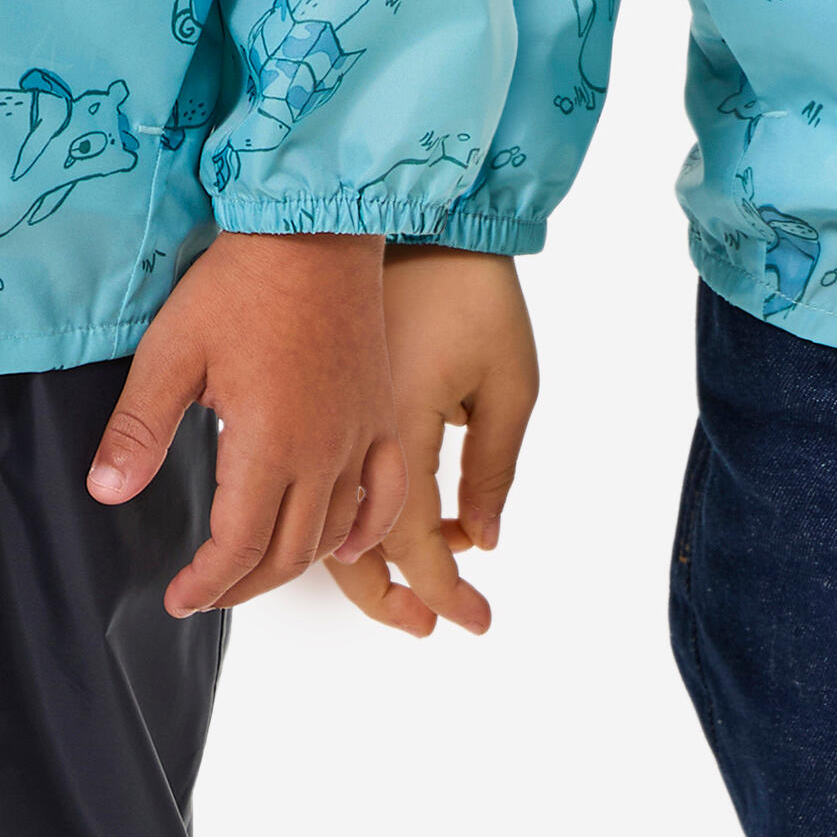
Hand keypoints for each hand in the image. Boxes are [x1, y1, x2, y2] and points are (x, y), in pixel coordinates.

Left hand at [87, 232, 400, 618]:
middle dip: (242, 585)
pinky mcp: (380, 412)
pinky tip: (344, 544)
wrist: (313, 228)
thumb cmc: (241, 283)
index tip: (178, 597)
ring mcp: (360, 434)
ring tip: (254, 566)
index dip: (207, 584)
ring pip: (335, 533)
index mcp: (270, 444)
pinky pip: (385, 492)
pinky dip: (367, 530)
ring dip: (294, 563)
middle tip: (205, 590)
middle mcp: (324, 451)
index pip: (239, 547)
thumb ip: (139, 428)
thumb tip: (106, 492)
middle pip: (288, 554)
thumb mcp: (173, 351)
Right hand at [326, 244, 538, 638]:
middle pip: (351, 551)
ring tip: (414, 586)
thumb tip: (480, 538)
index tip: (470, 621)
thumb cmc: (470, 287)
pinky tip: (390, 517)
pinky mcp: (326, 400)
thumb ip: (494, 468)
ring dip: (369, 563)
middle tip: (432, 623)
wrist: (404, 213)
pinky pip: (327, 478)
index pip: (410, 545)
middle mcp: (351, 437)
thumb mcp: (510, 381)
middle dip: (394, 597)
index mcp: (399, 432)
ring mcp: (331, 419)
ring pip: (330, 520)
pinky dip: (355, 513)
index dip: (441, 590)